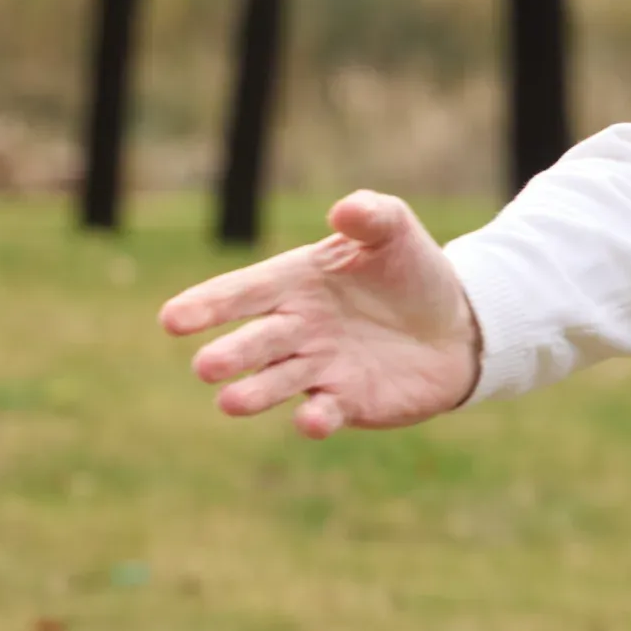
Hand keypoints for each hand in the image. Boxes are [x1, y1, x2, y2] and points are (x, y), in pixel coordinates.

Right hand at [160, 191, 482, 437]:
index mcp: (293, 283)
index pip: (241, 293)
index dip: (207, 305)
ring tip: (230, 402)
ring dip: (255, 393)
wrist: (458, 323)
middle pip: (254, 342)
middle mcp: (296, 328)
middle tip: (206, 367)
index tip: (172, 319)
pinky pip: (325, 411)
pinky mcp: (348, 401)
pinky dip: (316, 418)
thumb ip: (370, 215)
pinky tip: (311, 421)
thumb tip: (344, 209)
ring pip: (277, 381)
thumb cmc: (412, 270)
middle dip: (229, 354)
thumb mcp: (395, 231)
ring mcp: (319, 367)